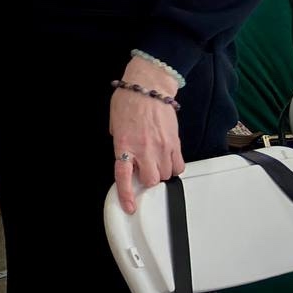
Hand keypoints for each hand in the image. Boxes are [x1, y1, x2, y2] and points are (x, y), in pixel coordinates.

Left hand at [110, 59, 184, 214]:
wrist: (148, 86)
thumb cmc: (128, 101)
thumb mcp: (114, 124)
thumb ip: (119, 142)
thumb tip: (124, 154)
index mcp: (124, 144)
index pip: (124, 176)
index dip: (126, 194)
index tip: (129, 206)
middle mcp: (144, 149)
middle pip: (152, 181)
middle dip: (147, 180)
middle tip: (143, 170)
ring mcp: (162, 147)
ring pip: (166, 175)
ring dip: (160, 172)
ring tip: (154, 160)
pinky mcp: (175, 143)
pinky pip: (179, 166)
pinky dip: (174, 167)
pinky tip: (167, 159)